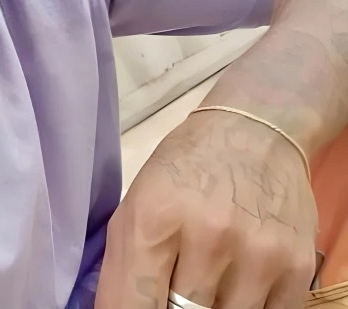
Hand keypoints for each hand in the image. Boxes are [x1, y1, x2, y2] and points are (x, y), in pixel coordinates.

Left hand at [95, 110, 317, 308]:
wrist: (255, 131)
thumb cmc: (185, 168)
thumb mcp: (137, 204)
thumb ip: (125, 269)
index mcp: (155, 217)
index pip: (134, 307)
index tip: (142, 307)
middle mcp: (208, 237)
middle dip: (175, 306)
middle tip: (180, 280)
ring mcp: (258, 256)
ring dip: (214, 307)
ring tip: (210, 273)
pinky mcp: (297, 269)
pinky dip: (248, 307)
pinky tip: (240, 278)